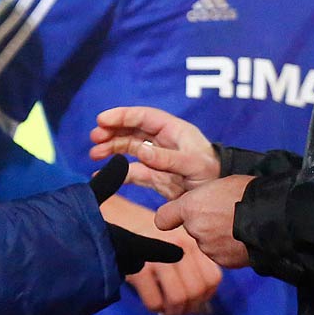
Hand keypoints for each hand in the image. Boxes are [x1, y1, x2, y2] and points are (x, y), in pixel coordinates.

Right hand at [89, 105, 219, 197]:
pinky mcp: (154, 176)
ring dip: (110, 148)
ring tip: (94, 154)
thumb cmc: (212, 175)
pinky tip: (100, 176)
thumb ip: (168, 159)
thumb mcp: (194, 165)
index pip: (143, 117)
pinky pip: (131, 171)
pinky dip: (116, 172)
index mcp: (173, 130)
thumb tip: (141, 152)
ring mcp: (156, 158)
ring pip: (128, 147)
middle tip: (95, 138)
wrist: (219, 199)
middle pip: (132, 130)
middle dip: (112, 131)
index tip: (102, 120)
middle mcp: (162, 141)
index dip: (122, 116)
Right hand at [101, 195, 221, 314]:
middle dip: (188, 308)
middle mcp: (179, 247)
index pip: (212, 279)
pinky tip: (153, 304)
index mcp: (191, 241)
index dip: (206, 295)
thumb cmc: (149, 233)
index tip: (194, 300)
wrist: (116, 217)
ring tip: (167, 310)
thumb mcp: (176, 239)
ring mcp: (158, 256)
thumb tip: (203, 305)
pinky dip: (155, 308)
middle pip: (196, 291)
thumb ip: (192, 263)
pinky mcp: (138, 267)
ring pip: (178, 298)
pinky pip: (154, 301)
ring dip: (173, 311)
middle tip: (178, 309)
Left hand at [154, 175, 252, 268]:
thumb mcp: (219, 184)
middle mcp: (195, 229)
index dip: (170, 217)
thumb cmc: (249, 193)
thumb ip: (202, 198)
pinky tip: (244, 238)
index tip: (172, 219)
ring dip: (218, 238)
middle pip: (193, 229)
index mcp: (191, 207)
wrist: (274, 216)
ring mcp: (209, 247)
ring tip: (239, 226)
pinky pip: (221, 254)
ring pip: (208, 243)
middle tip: (226, 215)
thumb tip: (201, 206)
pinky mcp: (223, 261)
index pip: (163, 218)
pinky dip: (230, 249)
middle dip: (205, 224)